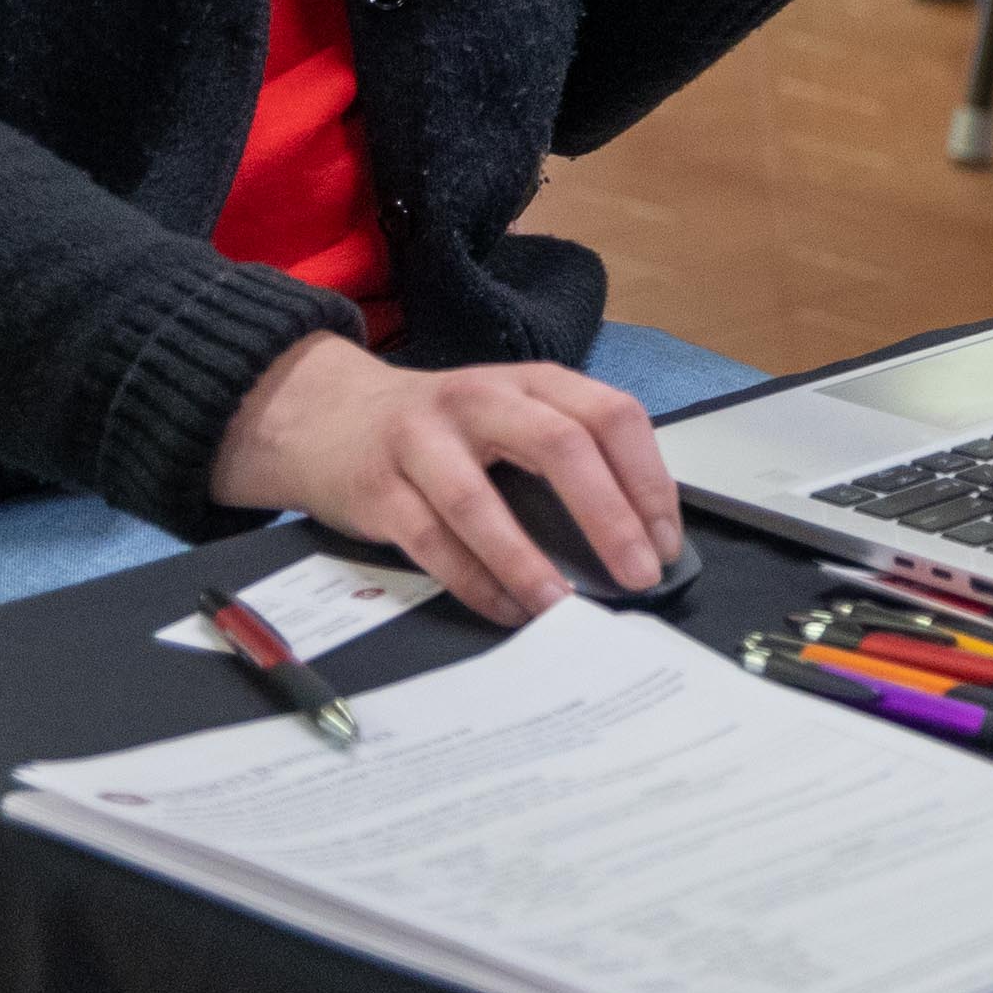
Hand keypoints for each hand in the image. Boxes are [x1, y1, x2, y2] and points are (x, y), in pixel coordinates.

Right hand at [210, 330, 673, 622]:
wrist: (326, 417)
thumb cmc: (441, 430)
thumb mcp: (510, 417)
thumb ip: (567, 457)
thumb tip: (637, 539)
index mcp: (530, 382)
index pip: (610, 414)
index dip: (647, 479)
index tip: (666, 542)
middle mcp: (480, 398)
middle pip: (560, 445)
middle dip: (609, 516)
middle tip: (638, 575)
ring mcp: (421, 439)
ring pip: (482, 502)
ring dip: (531, 563)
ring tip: (567, 610)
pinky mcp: (377, 488)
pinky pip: (431, 543)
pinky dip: (476, 584)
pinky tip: (508, 611)